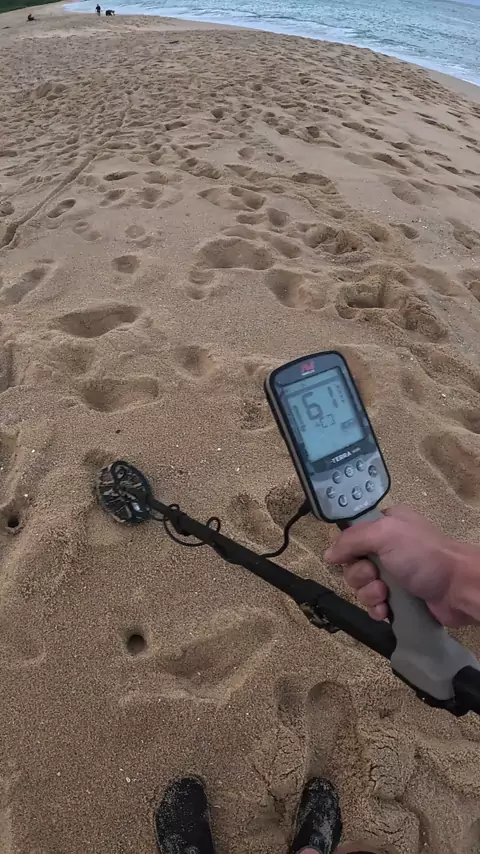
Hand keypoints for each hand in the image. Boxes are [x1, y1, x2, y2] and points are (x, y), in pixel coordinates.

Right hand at [324, 506, 476, 627]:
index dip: (348, 550)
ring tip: (386, 596)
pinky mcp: (398, 599)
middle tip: (377, 578)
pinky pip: (373, 605)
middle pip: (353, 565)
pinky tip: (386, 610)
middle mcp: (387, 548)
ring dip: (369, 594)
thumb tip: (328, 554)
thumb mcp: (385, 534)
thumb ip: (352, 540)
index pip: (351, 536)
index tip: (354, 557)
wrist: (457, 588)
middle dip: (360, 576)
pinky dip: (376, 609)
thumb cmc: (423, 555)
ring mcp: (393, 575)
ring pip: (361, 587)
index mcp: (385, 525)